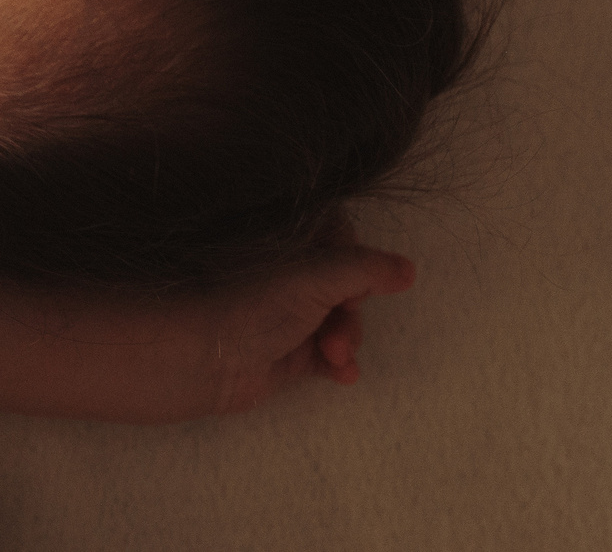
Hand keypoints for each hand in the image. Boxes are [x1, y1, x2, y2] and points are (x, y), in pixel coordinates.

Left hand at [171, 243, 418, 417]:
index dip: (355, 260)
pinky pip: (330, 355)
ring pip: (341, 321)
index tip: (355, 282)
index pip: (339, 236)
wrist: (203, 359)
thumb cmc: (251, 302)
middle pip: (347, 285)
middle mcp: (288, 274)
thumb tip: (408, 269)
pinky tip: (343, 374)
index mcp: (288, 242)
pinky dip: (340, 363)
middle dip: (352, 311)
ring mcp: (288, 313)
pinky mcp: (289, 351)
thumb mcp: (315, 275)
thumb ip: (365, 268)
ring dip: (347, 339)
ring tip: (334, 355)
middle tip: (338, 332)